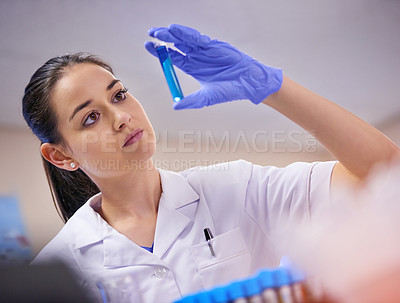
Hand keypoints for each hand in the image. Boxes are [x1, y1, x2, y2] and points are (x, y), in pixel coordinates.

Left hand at [145, 24, 282, 109]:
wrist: (248, 82)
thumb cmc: (230, 90)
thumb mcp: (206, 98)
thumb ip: (190, 101)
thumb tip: (175, 106)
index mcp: (193, 68)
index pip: (172, 58)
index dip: (161, 53)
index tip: (149, 47)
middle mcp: (196, 57)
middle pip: (175, 46)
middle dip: (163, 40)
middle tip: (151, 35)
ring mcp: (204, 49)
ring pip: (184, 39)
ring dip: (171, 35)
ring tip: (159, 32)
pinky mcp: (212, 44)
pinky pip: (196, 37)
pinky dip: (185, 33)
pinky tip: (174, 30)